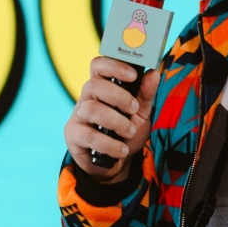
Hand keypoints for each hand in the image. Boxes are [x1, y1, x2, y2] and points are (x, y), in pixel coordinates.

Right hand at [63, 56, 160, 183]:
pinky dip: (109, 144)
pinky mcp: (74, 135)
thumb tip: (154, 74)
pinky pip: (89, 135)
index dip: (114, 65)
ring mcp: (78, 116)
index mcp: (102, 86)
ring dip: (115, 121)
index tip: (133, 75)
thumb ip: (146, 94)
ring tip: (129, 132)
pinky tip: (121, 150)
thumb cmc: (125, 132)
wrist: (114, 161)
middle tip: (134, 109)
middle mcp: (87, 98)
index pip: (99, 65)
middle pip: (94, 85)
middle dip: (118, 96)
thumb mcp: (140, 113)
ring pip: (91, 109)